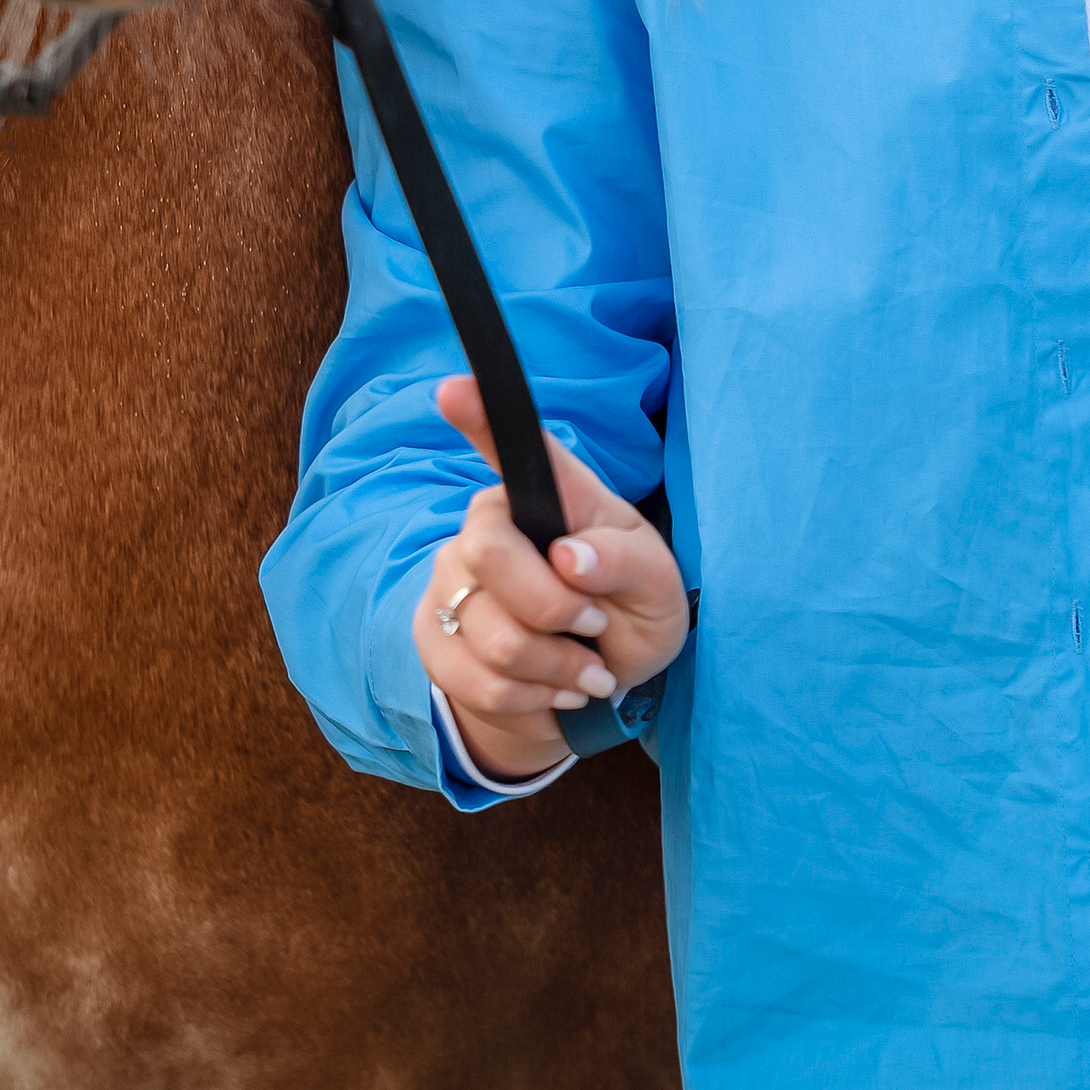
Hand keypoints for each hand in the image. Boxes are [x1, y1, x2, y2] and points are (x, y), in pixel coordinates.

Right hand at [413, 376, 692, 783]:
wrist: (591, 680)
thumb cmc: (629, 609)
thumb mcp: (657, 587)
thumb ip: (625, 563)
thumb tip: (570, 557)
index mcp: (549, 492)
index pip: (512, 445)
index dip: (477, 413)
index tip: (451, 389)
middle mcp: (489, 522)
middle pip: (488, 552)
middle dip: (554, 611)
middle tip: (592, 624)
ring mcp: (451, 577)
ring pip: (488, 633)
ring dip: (552, 670)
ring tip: (582, 670)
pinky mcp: (433, 634)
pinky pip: (476, 680)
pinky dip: (530, 700)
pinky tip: (551, 689)